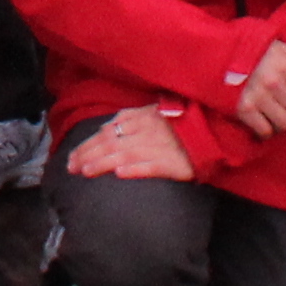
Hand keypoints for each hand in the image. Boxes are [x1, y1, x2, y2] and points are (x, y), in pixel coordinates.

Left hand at [65, 108, 196, 181]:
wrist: (214, 130)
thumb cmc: (180, 122)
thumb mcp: (153, 112)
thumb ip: (129, 118)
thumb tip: (104, 128)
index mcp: (141, 117)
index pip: (107, 132)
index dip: (87, 144)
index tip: (72, 157)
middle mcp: (147, 131)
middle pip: (111, 143)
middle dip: (88, 155)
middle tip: (71, 167)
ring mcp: (160, 146)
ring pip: (126, 153)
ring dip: (103, 163)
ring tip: (86, 171)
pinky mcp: (174, 163)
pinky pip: (152, 166)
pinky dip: (135, 169)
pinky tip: (120, 173)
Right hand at [236, 40, 285, 137]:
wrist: (216, 53)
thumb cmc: (252, 51)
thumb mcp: (278, 46)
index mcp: (283, 64)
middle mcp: (272, 81)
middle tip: (283, 105)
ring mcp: (258, 97)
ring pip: (284, 124)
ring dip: (280, 121)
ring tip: (273, 114)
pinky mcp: (243, 109)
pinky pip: (265, 131)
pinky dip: (265, 129)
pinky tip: (261, 120)